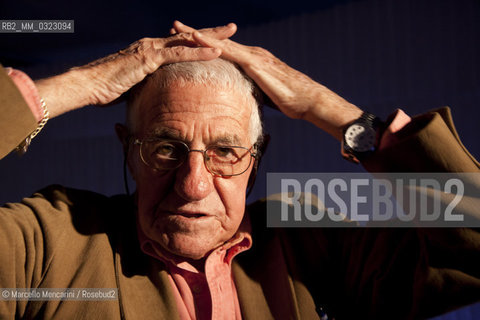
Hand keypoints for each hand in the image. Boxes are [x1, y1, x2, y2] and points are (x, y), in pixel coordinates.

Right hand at [34, 24, 236, 117]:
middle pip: (188, 36)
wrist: (88, 85)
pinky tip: (216, 51)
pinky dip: (199, 52)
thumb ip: (147, 83)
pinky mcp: (148, 58)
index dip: (199, 41)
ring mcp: (151, 49)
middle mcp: (152, 45)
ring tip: (231, 33)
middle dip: (211, 32)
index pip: (179, 43)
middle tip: (231, 28)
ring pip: (187, 40)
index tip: (216, 41)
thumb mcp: (132, 85)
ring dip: (211, 37)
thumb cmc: (106, 88)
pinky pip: (179, 54)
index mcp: (150, 51)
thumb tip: (155, 93)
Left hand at [173, 21, 362, 139]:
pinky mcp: (255, 63)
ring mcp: (253, 56)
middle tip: (174, 26)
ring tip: (178, 28)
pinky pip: (229, 52)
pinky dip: (212, 44)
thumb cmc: (290, 100)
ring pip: (220, 42)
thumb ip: (251, 91)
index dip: (205, 44)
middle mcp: (251, 53)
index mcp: (252, 60)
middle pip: (219, 41)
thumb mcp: (265, 95)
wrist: (308, 100)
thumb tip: (241, 99)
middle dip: (196, 34)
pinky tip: (197, 39)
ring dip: (198, 35)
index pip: (223, 50)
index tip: (186, 40)